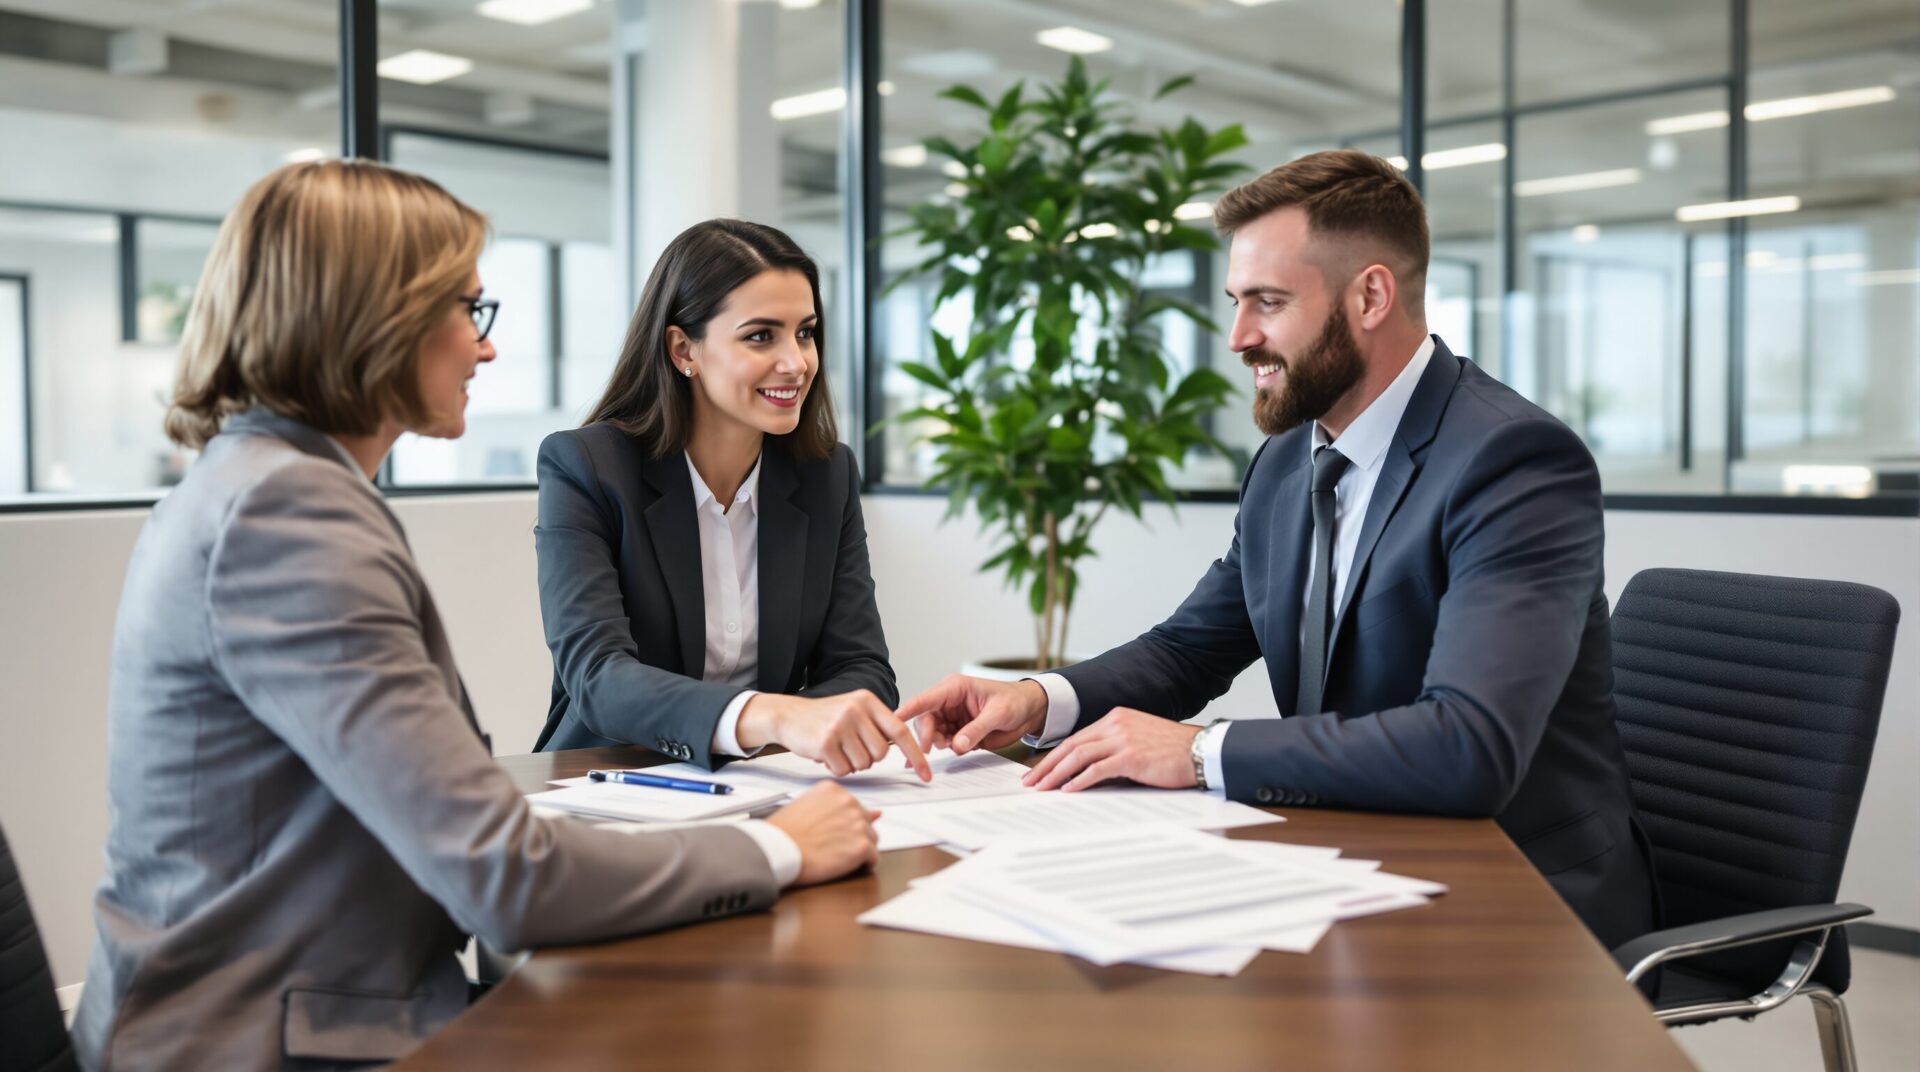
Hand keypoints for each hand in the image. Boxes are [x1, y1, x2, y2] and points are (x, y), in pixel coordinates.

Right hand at [737, 690, 930, 780]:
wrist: (788, 716)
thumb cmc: (824, 717)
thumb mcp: (854, 709)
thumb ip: (877, 724)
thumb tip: (903, 749)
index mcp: (868, 701)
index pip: (901, 731)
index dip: (916, 754)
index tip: (926, 773)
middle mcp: (856, 710)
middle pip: (881, 753)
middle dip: (869, 757)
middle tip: (852, 748)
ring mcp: (840, 725)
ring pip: (864, 764)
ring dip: (852, 763)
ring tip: (838, 749)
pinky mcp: (825, 742)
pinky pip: (844, 769)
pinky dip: (837, 768)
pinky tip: (827, 754)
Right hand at [764, 782, 880, 885]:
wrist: (777, 851)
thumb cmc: (784, 833)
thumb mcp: (807, 808)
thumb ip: (838, 808)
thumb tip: (876, 813)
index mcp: (834, 790)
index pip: (854, 807)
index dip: (843, 825)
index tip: (832, 833)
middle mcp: (849, 802)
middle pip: (865, 822)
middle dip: (853, 836)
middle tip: (832, 847)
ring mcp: (857, 823)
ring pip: (872, 840)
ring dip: (858, 850)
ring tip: (836, 856)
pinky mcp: (861, 846)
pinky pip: (874, 859)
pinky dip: (863, 865)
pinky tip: (845, 866)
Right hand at [896, 674, 1047, 754]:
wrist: (1030, 711)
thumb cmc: (1015, 701)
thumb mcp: (998, 713)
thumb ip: (976, 729)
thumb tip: (957, 745)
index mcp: (954, 688)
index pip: (925, 699)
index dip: (908, 710)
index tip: (894, 720)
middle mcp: (948, 702)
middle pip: (924, 720)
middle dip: (926, 735)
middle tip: (930, 750)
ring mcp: (952, 717)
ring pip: (932, 733)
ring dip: (938, 744)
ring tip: (955, 747)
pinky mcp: (958, 731)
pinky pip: (944, 742)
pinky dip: (946, 749)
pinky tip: (954, 751)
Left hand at [1023, 708, 1200, 791]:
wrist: (1201, 750)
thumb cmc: (1173, 751)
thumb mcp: (1139, 740)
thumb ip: (1114, 749)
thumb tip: (1090, 771)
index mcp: (1116, 718)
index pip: (1076, 738)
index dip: (1054, 755)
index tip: (1039, 770)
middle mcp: (1116, 724)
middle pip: (1071, 746)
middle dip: (1047, 766)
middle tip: (1031, 782)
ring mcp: (1123, 738)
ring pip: (1079, 756)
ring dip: (1057, 774)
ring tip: (1043, 789)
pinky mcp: (1131, 756)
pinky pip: (1098, 769)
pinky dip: (1080, 780)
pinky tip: (1068, 790)